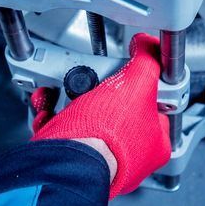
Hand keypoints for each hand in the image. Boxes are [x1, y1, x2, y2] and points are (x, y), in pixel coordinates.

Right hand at [30, 33, 171, 198]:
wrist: (67, 160)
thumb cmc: (108, 135)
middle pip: (115, 108)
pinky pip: (62, 129)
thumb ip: (146, 60)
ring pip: (86, 117)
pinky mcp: (71, 158)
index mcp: (154, 143)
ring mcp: (100, 158)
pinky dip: (52, 114)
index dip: (140, 84)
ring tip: (66, 91)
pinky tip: (50, 105)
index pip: (154, 105)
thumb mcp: (137, 83)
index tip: (128, 73)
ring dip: (70, 99)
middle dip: (97, 88)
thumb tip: (148, 45)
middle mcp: (129, 155)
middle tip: (92, 81)